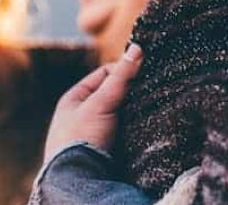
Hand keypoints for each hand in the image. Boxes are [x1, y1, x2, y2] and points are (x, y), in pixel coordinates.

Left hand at [43, 45, 142, 159]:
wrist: (77, 179)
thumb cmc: (81, 138)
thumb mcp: (100, 103)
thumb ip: (120, 77)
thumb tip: (137, 48)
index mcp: (73, 99)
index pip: (103, 75)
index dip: (123, 70)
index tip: (143, 70)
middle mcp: (82, 115)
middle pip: (113, 95)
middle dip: (131, 92)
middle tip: (152, 88)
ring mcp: (93, 133)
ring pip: (121, 115)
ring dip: (135, 111)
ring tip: (153, 106)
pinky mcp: (105, 150)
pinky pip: (124, 133)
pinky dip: (135, 128)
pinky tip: (147, 125)